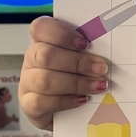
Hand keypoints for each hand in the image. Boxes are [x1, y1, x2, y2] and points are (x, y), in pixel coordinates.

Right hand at [19, 16, 108, 130]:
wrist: (65, 109)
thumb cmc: (75, 74)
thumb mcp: (81, 56)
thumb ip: (88, 50)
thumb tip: (107, 50)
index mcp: (43, 40)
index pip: (41, 27)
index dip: (62, 34)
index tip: (86, 43)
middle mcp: (32, 58)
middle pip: (46, 55)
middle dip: (78, 62)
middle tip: (101, 68)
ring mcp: (27, 82)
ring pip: (45, 80)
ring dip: (76, 83)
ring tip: (98, 86)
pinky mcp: (28, 104)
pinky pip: (41, 102)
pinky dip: (66, 101)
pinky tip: (82, 99)